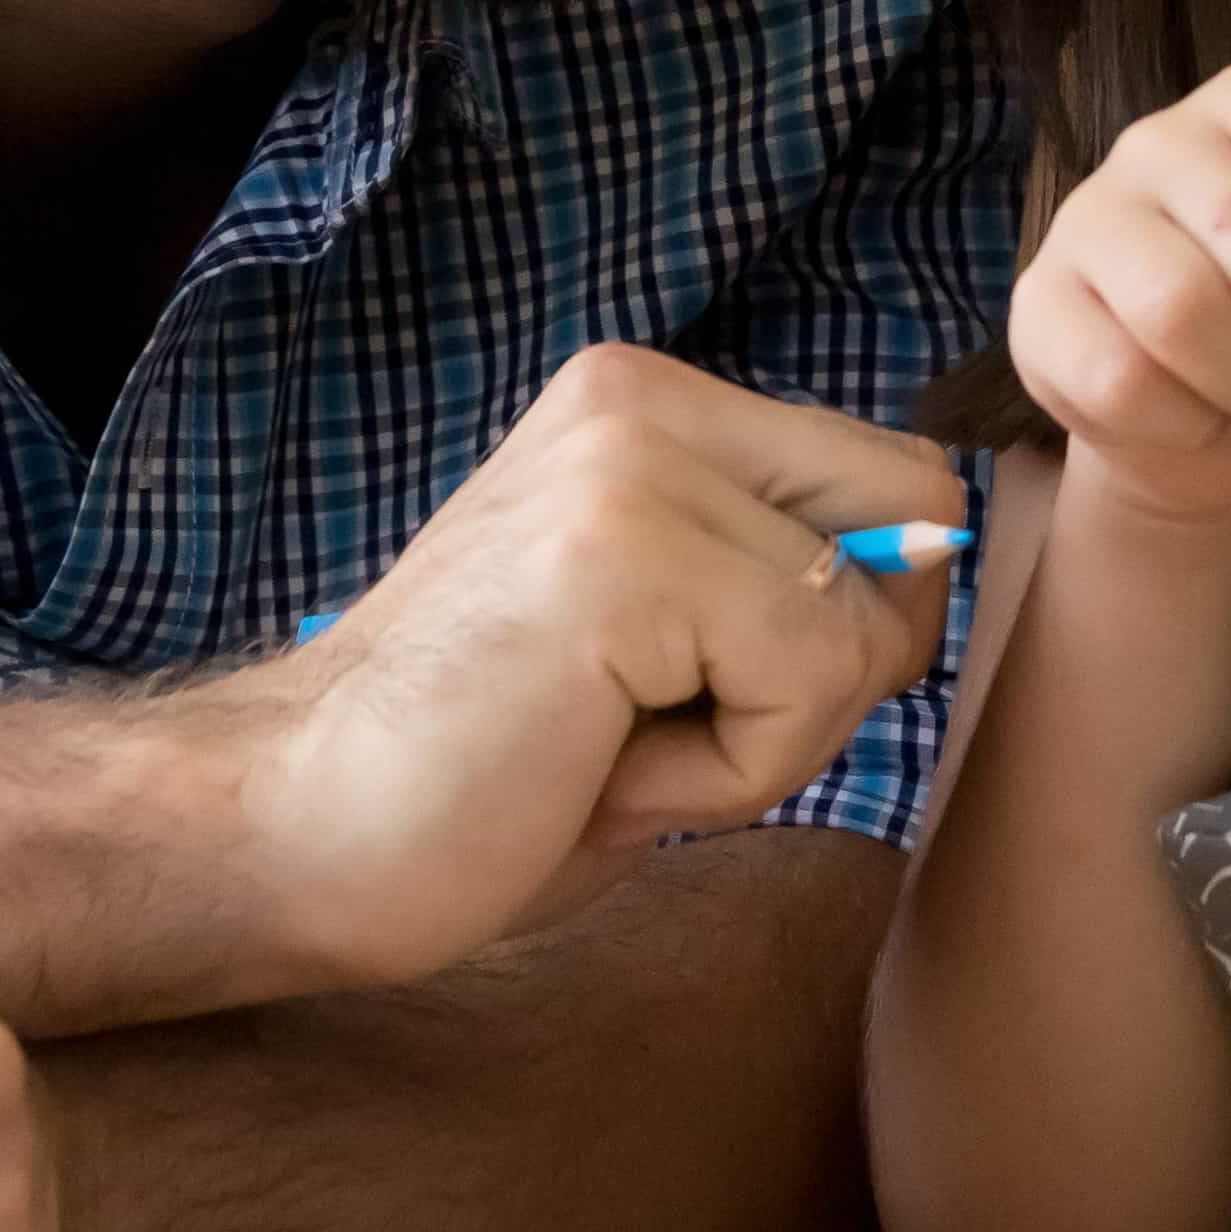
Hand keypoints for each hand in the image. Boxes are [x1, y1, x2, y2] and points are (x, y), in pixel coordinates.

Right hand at [194, 343, 968, 990]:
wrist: (283, 833)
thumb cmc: (481, 771)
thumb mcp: (670, 645)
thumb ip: (793, 581)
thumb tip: (947, 554)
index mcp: (649, 402)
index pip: (892, 480)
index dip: (844, 625)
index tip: (683, 691)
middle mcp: (644, 398)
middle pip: (912, 523)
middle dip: (826, 673)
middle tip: (649, 730)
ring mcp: (631, 462)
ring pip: (866, 627)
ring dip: (763, 742)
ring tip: (600, 748)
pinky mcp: (624, 551)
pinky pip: (807, 681)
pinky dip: (728, 774)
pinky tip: (590, 770)